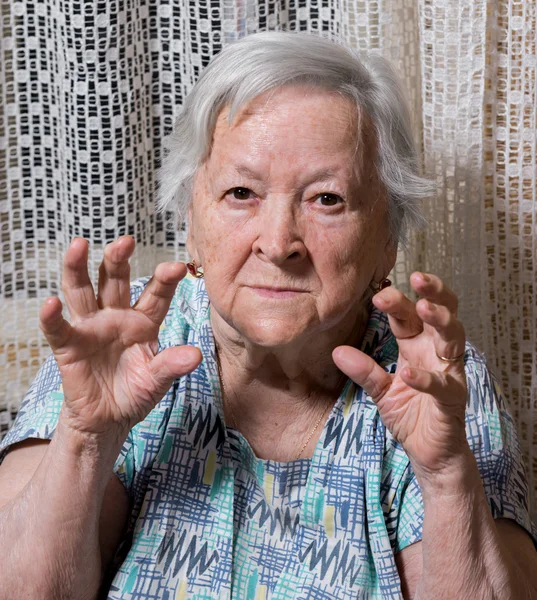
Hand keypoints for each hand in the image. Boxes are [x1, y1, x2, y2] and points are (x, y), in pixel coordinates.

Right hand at [39, 237, 201, 438]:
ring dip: (79, 268)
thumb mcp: (157, 381)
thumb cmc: (136, 392)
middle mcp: (117, 316)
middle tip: (125, 241)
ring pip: (83, 291)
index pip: (156, 294)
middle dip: (119, 260)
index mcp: (144, 321)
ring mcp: (91, 327)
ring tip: (78, 245)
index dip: (165, 280)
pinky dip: (52, 317)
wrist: (108, 419)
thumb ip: (171, 366)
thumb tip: (195, 355)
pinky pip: (58, 328)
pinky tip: (50, 303)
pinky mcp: (69, 345)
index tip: (177, 267)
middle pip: (115, 281)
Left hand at [333, 272, 468, 480]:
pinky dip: (427, 378)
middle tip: (417, 277)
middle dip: (433, 293)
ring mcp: (449, 374)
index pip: (410, 317)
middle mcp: (436, 354)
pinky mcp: (453, 400)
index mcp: (418, 347)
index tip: (378, 292)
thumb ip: (363, 371)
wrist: (428, 453)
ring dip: (441, 321)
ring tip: (423, 308)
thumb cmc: (410, 415)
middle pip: (442, 314)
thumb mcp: (380, 390)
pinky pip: (443, 385)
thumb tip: (337, 351)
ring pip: (454, 339)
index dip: (398, 302)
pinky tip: (410, 372)